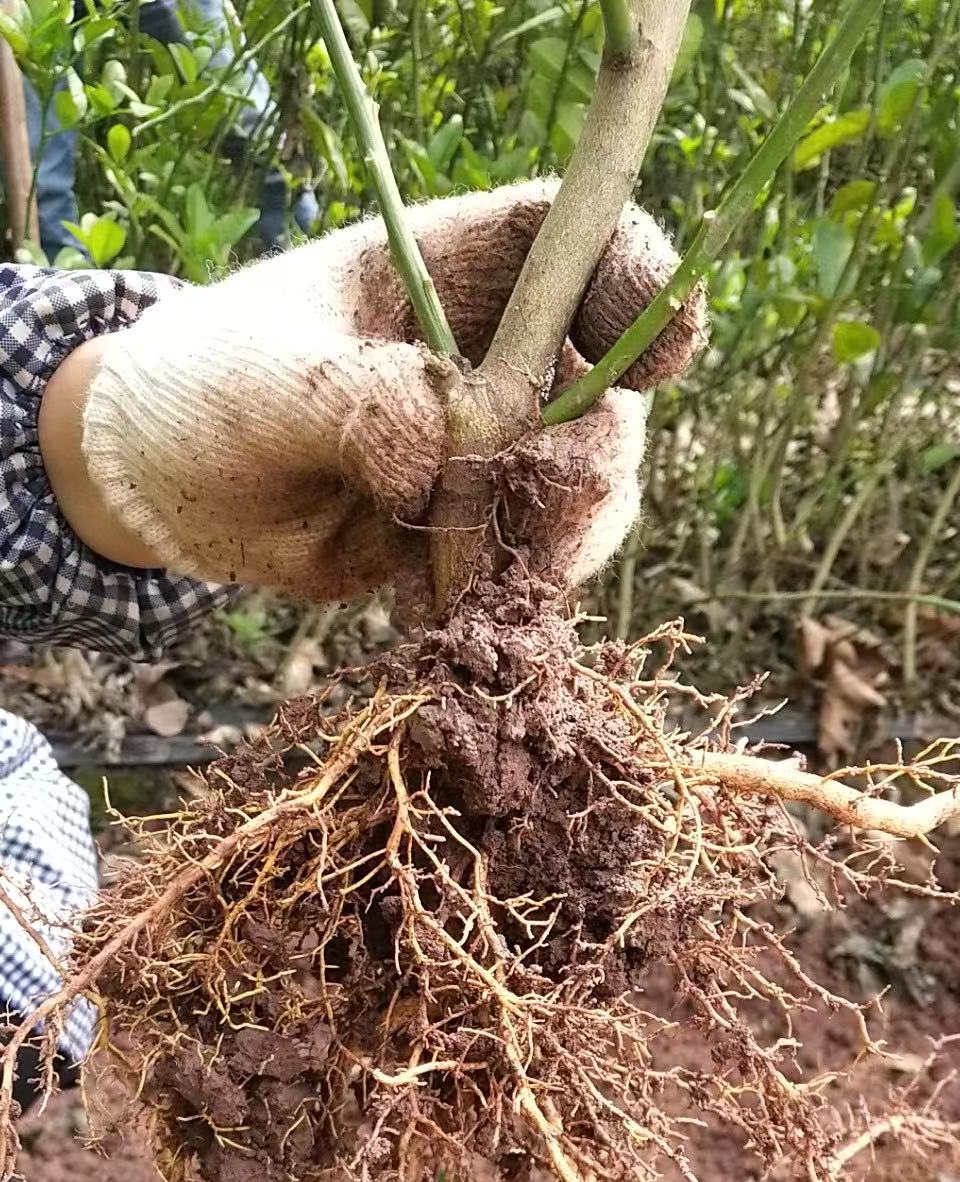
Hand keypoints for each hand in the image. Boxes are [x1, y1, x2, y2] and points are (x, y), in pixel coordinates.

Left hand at [73, 184, 703, 614]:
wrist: (166, 491)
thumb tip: (454, 455)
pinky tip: (426, 605)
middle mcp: (497, 353)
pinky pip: (537, 566)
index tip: (652, 365)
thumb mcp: (267, 383)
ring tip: (464, 579)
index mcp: (453, 271)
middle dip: (585, 463)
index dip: (638, 287)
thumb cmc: (207, 394)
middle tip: (525, 516)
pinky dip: (505, 595)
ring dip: (553, 544)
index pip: (580, 243)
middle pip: (609, 389)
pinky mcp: (480, 530)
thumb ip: (363, 402)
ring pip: (591, 490)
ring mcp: (498, 449)